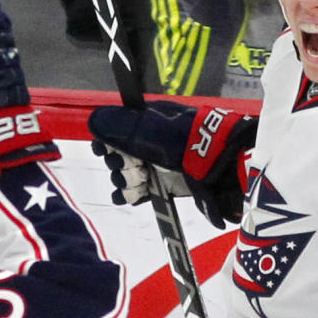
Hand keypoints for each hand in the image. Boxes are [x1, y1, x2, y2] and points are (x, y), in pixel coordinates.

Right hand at [89, 100, 253, 227]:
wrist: (225, 168)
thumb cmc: (189, 143)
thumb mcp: (151, 130)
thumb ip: (119, 126)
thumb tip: (93, 120)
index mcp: (147, 121)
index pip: (113, 129)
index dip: (107, 141)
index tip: (107, 149)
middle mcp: (150, 141)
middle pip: (116, 154)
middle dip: (119, 163)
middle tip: (136, 166)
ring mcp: (157, 165)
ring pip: (124, 175)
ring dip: (126, 180)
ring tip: (142, 182)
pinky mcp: (164, 186)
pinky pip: (137, 192)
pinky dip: (131, 194)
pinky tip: (133, 196)